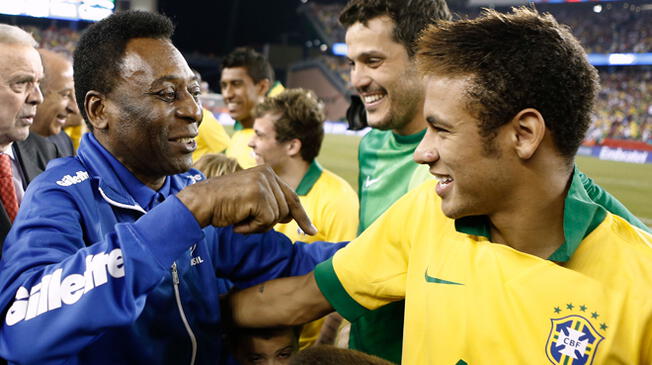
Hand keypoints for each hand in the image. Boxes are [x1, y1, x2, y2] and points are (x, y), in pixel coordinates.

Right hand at [177, 165, 316, 234]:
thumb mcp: (250, 199)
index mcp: (267, 172)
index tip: (312, 231)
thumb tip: (291, 216)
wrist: (200, 203)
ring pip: (277, 217)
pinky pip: (266, 221)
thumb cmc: (223, 205)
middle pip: (286, 210)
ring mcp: (263, 182)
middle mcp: (268, 173)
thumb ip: (270, 202)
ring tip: (240, 218)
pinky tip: (237, 222)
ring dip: (258, 225)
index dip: (302, 216)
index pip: (292, 196)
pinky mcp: (258, 194)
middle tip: (247, 222)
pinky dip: (252, 228)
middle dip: (269, 222)